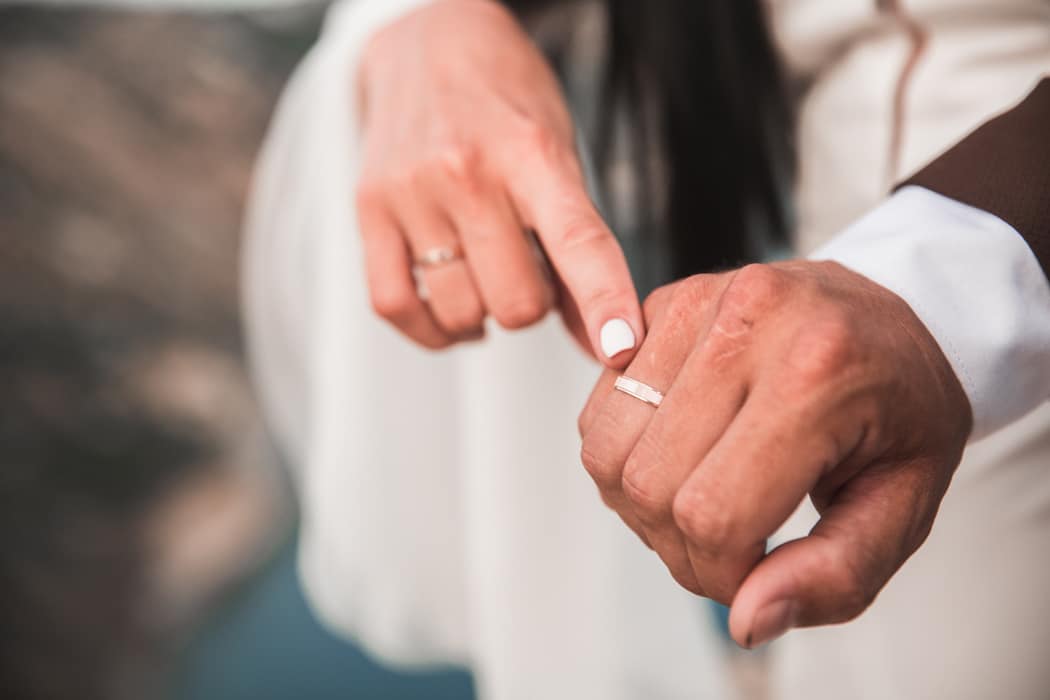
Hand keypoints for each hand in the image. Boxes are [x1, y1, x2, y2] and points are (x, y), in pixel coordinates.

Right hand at [355, 0, 641, 362]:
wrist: (428, 41)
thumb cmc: (508, 105)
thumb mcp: (561, 157)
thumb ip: (582, 251)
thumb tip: (604, 344)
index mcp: (532, 154)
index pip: (578, 240)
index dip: (605, 300)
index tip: (621, 349)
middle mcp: (468, 172)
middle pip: (517, 303)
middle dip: (533, 303)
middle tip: (528, 264)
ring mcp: (412, 192)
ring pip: (462, 313)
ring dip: (485, 312)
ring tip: (488, 271)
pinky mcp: (369, 209)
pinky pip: (395, 306)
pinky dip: (433, 330)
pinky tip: (453, 313)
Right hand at [578, 261, 971, 647]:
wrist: (894, 308)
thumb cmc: (902, 405)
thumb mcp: (908, 502)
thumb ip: (838, 574)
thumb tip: (748, 621)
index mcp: (821, 374)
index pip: (715, 514)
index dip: (721, 575)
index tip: (755, 576)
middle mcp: (748, 324)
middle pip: (649, 486)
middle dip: (679, 548)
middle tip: (728, 546)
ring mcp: (695, 304)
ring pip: (607, 452)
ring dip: (640, 505)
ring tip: (699, 499)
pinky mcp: (660, 305)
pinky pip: (599, 410)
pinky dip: (625, 455)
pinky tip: (680, 452)